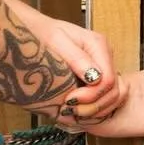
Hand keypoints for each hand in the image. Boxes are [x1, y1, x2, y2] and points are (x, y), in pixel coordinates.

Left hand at [7, 0, 121, 121]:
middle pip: (113, 91)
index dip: (91, 96)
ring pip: (113, 98)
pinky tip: (77, 111)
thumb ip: (76, 58)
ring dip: (95, 110)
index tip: (69, 100)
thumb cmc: (40, 33)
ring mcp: (102, 67)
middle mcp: (105, 57)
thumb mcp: (55, 41)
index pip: (107, 79)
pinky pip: (105, 99)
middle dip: (93, 106)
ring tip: (71, 112)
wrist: (30, 31)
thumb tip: (94, 78)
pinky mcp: (96, 77)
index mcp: (98, 45)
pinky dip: (94, 110)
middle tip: (69, 111)